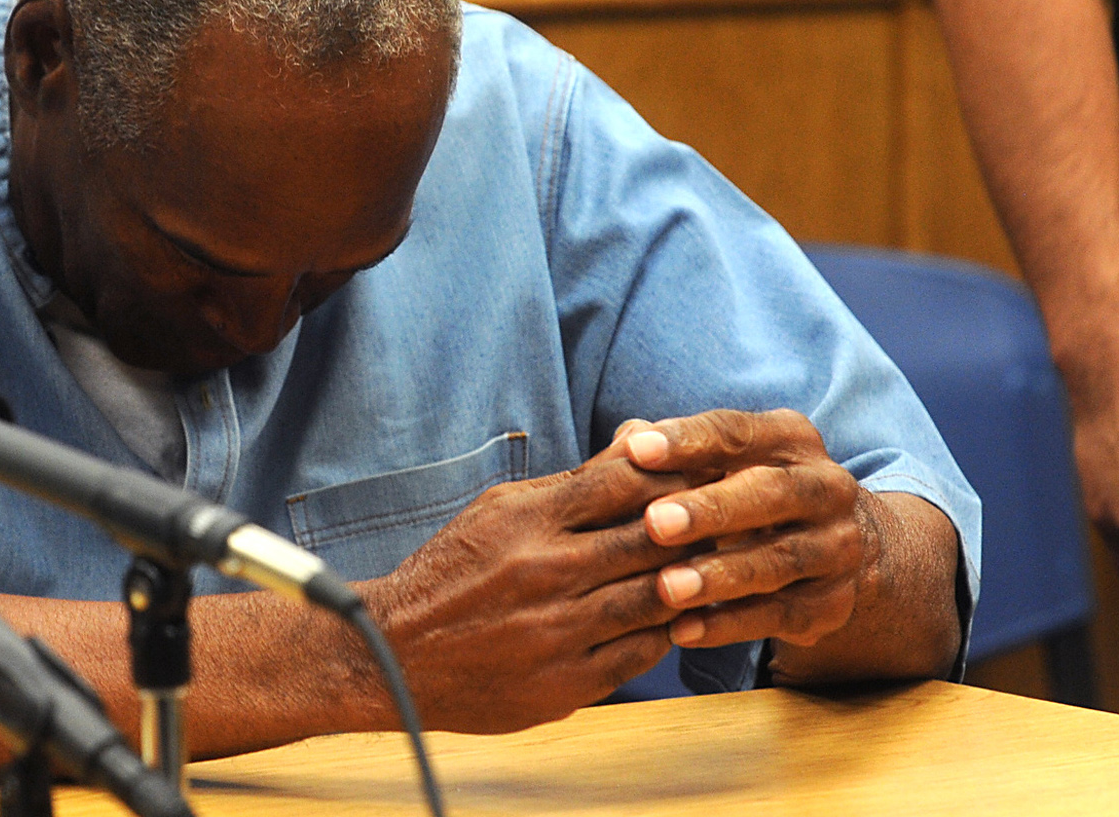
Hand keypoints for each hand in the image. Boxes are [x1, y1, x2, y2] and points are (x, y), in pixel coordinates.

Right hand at [361, 449, 693, 732]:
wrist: (395, 653)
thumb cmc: (454, 573)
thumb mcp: (503, 509)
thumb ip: (578, 479)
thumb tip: (642, 435)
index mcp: (527, 519)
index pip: (624, 481)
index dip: (674, 474)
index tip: (699, 474)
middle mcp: (545, 572)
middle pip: (651, 538)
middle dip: (695, 526)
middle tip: (723, 521)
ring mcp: (558, 632)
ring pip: (656, 598)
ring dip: (690, 582)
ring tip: (708, 568)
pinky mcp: (565, 684)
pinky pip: (640, 654)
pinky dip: (664, 631)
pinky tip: (670, 617)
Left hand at [617, 410, 866, 650]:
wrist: (826, 548)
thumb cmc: (745, 493)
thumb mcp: (720, 463)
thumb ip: (675, 452)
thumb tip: (628, 440)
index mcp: (791, 440)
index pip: (737, 432)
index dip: (687, 440)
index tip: (637, 452)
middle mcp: (825, 488)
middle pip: (769, 493)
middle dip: (710, 509)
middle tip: (655, 523)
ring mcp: (836, 547)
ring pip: (778, 560)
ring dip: (719, 575)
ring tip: (666, 587)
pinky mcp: (832, 603)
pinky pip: (780, 616)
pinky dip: (729, 625)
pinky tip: (681, 631)